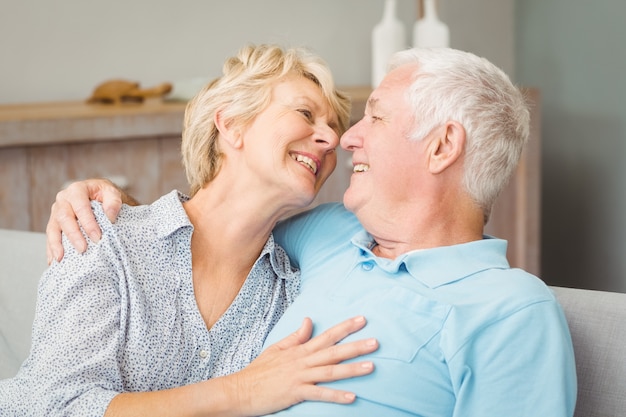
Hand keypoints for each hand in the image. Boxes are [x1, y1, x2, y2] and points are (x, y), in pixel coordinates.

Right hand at [46, 178, 123, 263]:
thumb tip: (109, 216)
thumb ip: (113, 202)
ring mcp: (56, 212)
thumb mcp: (112, 193)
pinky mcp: (54, 223)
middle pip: (64, 218)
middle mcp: (63, 199)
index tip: (97, 237)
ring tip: (61, 258)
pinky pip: (50, 236)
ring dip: (56, 244)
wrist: (98, 195)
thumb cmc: (105, 194)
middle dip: (73, 235)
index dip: (88, 223)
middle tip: (83, 249)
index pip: (81, 207)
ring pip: (52, 228)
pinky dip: (51, 249)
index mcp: (77, 190)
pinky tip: (53, 260)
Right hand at [225, 316, 377, 415]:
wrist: (240, 390)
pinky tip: (352, 396)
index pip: (326, 335)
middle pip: (334, 352)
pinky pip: (319, 394)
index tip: (362, 320)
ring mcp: (299, 377)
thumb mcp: (277, 348)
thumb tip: (308, 320)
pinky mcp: (295, 393)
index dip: (345, 327)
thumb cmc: (259, 371)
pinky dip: (335, 395)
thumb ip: (296, 336)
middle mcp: (302, 361)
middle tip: (376, 342)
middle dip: (356, 346)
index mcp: (299, 350)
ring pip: (330, 371)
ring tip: (371, 366)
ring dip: (352, 369)